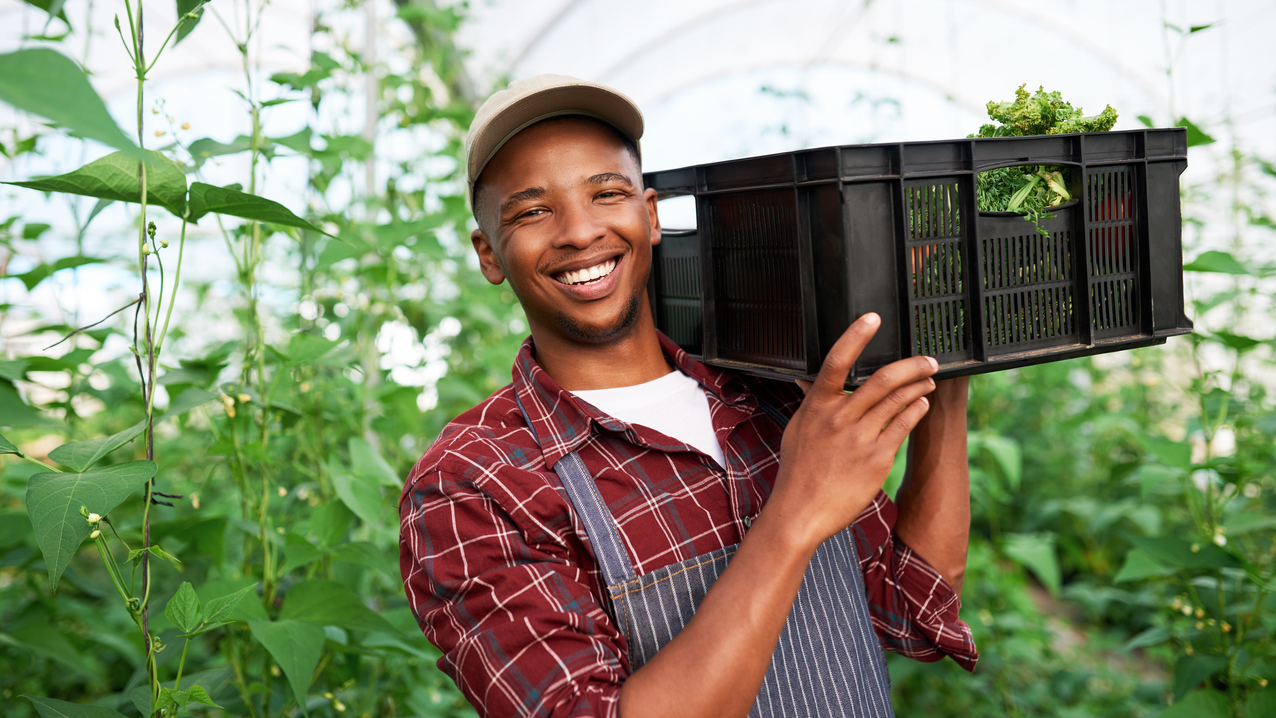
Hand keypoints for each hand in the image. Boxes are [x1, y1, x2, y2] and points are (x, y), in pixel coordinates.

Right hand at [769, 313, 936, 550]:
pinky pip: (904, 426)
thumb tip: (812, 381)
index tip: (872, 318)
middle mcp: (840, 417)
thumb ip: (812, 403)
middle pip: (882, 379)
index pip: (837, 361)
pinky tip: (922, 405)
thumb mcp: (798, 429)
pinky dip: (916, 411)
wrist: (800, 512)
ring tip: (929, 381)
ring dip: (919, 386)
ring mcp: (860, 437)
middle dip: (912, 366)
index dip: (855, 336)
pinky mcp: (877, 458)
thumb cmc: (797, 471)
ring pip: (898, 400)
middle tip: (928, 361)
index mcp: (817, 406)